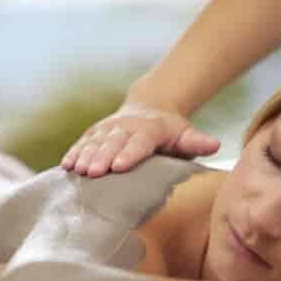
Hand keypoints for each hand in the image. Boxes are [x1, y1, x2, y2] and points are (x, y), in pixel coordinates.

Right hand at [61, 101, 219, 177]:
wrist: (150, 107)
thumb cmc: (170, 131)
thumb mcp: (185, 135)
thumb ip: (197, 142)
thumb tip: (215, 144)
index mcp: (149, 129)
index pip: (139, 143)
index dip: (129, 155)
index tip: (119, 167)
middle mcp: (126, 127)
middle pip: (113, 143)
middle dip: (102, 157)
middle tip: (93, 173)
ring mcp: (108, 128)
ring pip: (95, 142)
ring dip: (85, 155)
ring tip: (76, 170)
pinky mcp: (95, 132)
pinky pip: (83, 142)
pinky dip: (74, 152)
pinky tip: (66, 165)